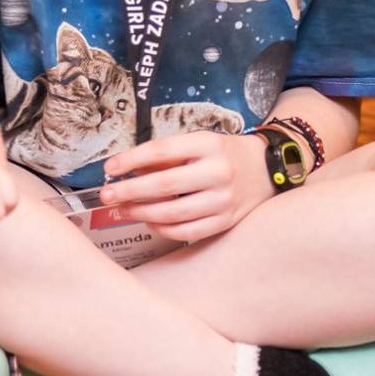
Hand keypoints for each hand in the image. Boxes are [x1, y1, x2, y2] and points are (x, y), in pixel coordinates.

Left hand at [99, 131, 273, 242]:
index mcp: (208, 144)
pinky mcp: (226, 221)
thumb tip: (127, 170)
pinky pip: (188, 231)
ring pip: (173, 213)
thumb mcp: (198, 144)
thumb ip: (166, 157)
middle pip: (165, 184)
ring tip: (123, 209)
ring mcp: (224, 200)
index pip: (162, 150)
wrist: (267, 169)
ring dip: (141, 212)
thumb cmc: (224, 154)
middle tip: (106, 195)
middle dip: (130, 191)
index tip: (110, 167)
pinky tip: (150, 221)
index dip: (131, 159)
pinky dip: (163, 228)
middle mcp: (218, 172)